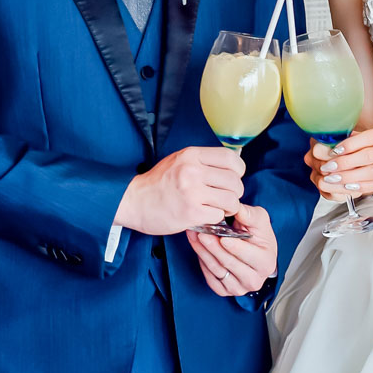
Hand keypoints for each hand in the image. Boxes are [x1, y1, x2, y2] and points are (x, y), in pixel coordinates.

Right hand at [115, 147, 244, 234]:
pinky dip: (215, 217)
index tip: (234, 177)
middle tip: (226, 197)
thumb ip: (202, 161)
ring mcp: (192, 192)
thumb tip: (231, 166)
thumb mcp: (178, 160)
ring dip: (228, 207)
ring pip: (231, 200)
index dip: (238, 170)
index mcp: (191, 155)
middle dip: (235, 192)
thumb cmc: (158, 183)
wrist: (133, 202)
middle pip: (234, 182)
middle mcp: (192, 171)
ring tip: (219, 208)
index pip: (230, 159)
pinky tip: (205, 215)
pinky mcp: (191, 212)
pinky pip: (218, 215)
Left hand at [187, 203, 278, 297]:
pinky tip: (197, 247)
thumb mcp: (259, 220)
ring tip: (194, 236)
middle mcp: (253, 280)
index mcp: (265, 263)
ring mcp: (239, 288)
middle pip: (229, 263)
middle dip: (214, 247)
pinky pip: (210, 277)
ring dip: (203, 252)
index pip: (247, 255)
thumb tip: (236, 208)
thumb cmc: (259, 237)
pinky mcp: (225, 290)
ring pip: (217, 270)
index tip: (223, 238)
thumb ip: (249, 214)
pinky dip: (202, 262)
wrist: (256, 253)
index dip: (235, 247)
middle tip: (202, 233)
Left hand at [305, 120, 372, 195]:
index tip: (332, 152)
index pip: (368, 138)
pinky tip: (349, 188)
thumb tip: (344, 139)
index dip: (348, 146)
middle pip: (368, 157)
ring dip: (349, 177)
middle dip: (344, 164)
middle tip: (326, 168)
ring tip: (332, 180)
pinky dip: (363, 187)